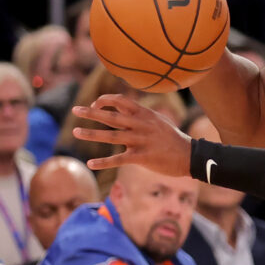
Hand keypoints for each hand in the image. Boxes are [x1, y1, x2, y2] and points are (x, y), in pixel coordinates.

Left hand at [72, 93, 193, 174]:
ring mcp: (141, 141)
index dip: (105, 100)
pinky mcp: (142, 157)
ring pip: (112, 136)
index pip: (120, 101)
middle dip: (91, 113)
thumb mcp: (157, 120)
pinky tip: (90, 163)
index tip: (94, 105)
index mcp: (145, 114)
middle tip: (75, 110)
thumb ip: (138, 115)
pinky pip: (119, 159)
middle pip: (112, 117)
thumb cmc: (172, 138)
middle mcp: (141, 125)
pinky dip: (104, 162)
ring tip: (75, 132)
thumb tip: (119, 106)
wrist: (190, 155)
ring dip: (91, 134)